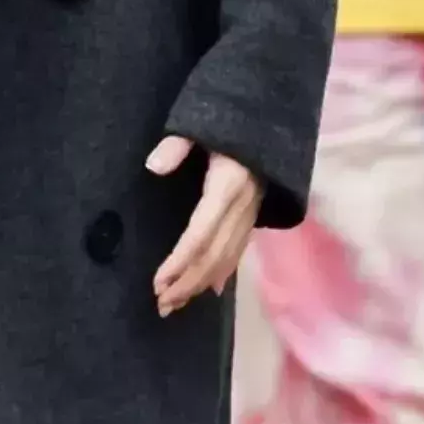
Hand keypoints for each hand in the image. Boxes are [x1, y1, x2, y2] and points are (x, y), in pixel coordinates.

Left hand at [146, 135, 261, 316]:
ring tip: (175, 303)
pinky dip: (223, 273)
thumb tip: (152, 165)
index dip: (180, 262)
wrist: (271, 119)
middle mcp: (242, 208)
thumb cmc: (230, 121)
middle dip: (187, 283)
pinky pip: (238, 252)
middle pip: (214, 256)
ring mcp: (250, 214)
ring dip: (201, 285)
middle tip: (161, 305)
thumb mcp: (201, 125)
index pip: (201, 235)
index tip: (158, 282)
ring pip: (227, 259)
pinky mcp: (253, 216)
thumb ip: (177, 145)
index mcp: (227, 187)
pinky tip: (210, 290)